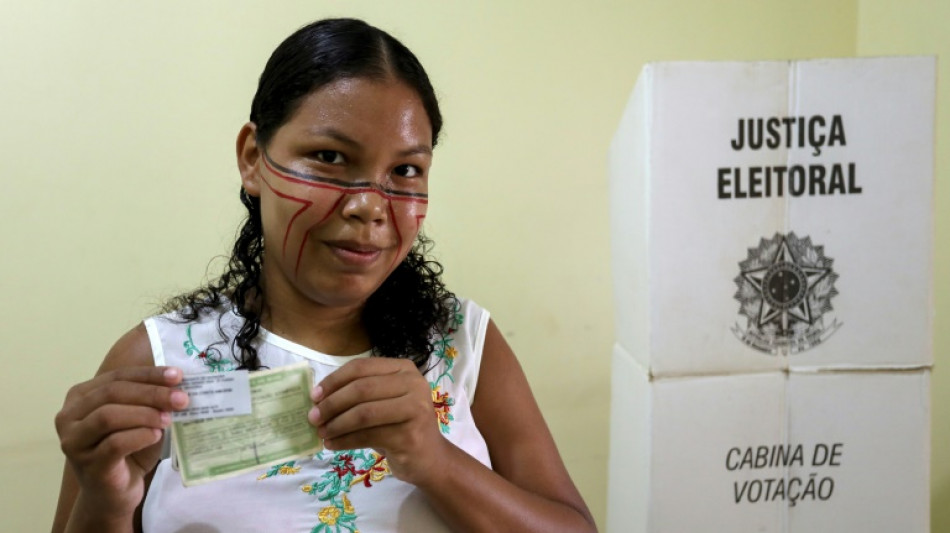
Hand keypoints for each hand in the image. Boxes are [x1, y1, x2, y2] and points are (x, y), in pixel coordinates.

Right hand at [55, 367, 188, 520]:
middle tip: (181, 399)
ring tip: (168, 419)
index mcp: (80, 397)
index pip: (117, 377)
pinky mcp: (88, 465)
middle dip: (151, 393)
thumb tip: (177, 382)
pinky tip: (156, 435)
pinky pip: (114, 443)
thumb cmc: (128, 451)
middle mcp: (69, 417)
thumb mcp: (138, 418)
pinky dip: (140, 435)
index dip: (148, 375)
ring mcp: (74, 442)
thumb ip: (148, 399)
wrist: (114, 494)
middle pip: (112, 393)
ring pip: (108, 416)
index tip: (177, 376)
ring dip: (145, 414)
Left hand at [309, 358, 445, 485]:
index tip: (314, 396)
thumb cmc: (399, 426)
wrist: (428, 458)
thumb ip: (359, 394)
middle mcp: (413, 384)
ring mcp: (414, 409)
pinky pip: (367, 435)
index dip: (334, 380)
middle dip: (332, 404)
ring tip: (321, 432)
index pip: (361, 367)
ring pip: (363, 413)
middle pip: (361, 389)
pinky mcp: (409, 435)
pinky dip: (344, 441)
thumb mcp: (382, 402)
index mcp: (404, 369)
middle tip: (313, 417)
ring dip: (336, 424)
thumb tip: (318, 398)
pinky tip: (332, 444)